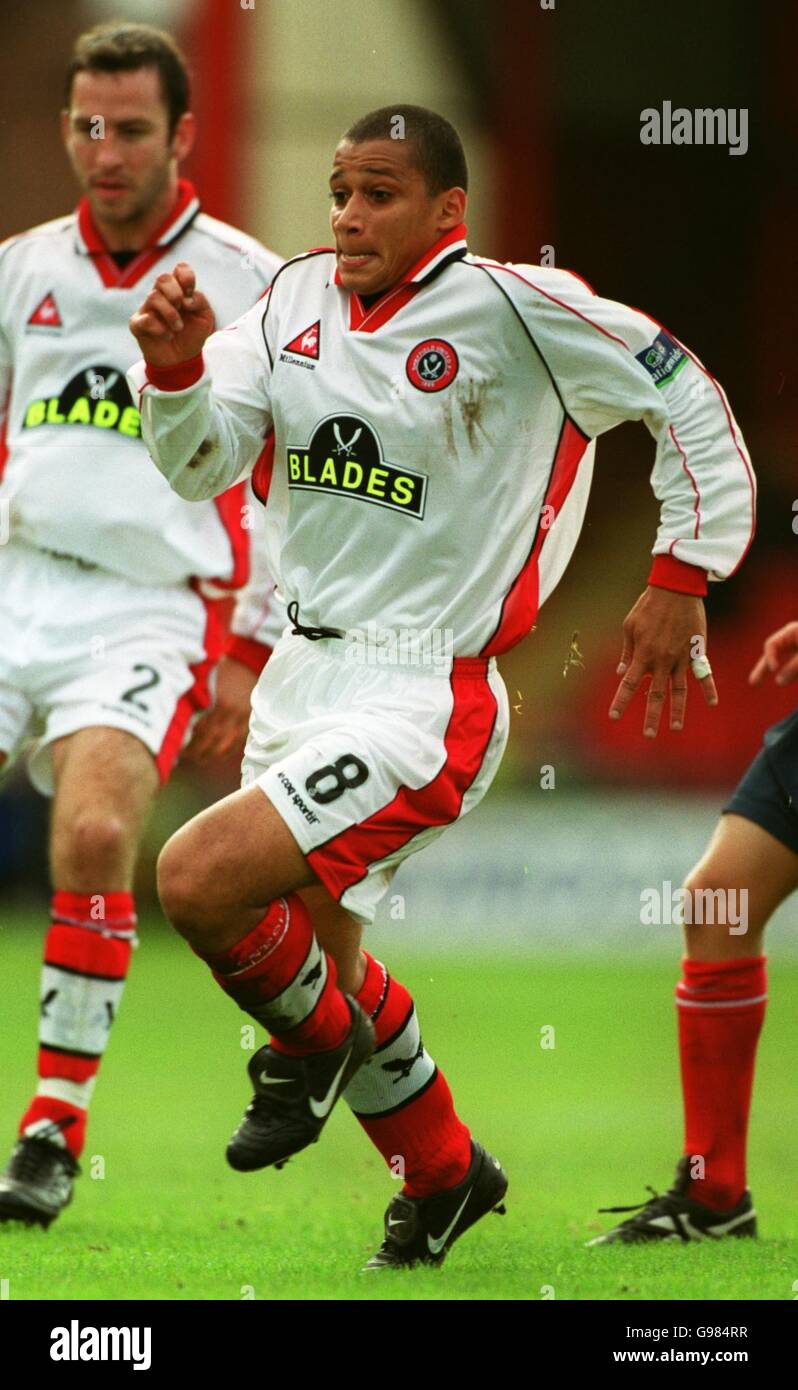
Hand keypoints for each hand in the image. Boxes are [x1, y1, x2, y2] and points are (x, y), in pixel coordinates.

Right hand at [129, 261, 214, 366]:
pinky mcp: (138, 324)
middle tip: (182, 308)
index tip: (191, 292)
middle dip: (175, 292)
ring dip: (170, 314)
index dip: (186, 276)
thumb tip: (187, 299)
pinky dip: (159, 328)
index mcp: (179, 290)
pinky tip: (166, 335)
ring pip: (153, 297)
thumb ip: (200, 301)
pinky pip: (144, 319)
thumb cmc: (192, 335)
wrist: (183, 360)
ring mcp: (148, 309)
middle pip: (163, 278)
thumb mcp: (205, 318)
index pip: (180, 269)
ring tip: (177, 328)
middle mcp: (162, 296)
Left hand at [183, 657, 257, 762]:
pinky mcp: (249, 720)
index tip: (178, 747)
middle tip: (185, 756)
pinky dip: (226, 751)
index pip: (201, 728)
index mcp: (219, 702)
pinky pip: (237, 741)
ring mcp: (242, 718)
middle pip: (212, 740)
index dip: (189, 740)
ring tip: (199, 759)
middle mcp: (230, 713)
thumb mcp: (207, 679)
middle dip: (197, 751)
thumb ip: (198, 697)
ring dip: (211, 754)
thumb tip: (181, 716)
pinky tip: (216, 754)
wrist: (248, 661)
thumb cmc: (224, 669)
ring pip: (225, 745)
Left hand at [609, 586, 717, 736]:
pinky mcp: (697, 651)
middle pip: (655, 694)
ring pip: (679, 690)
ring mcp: (681, 658)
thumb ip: (626, 652)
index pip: (628, 684)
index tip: (614, 716)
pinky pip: (704, 674)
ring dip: (678, 710)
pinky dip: (709, 688)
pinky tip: (712, 703)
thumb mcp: (629, 626)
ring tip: (676, 728)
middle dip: (652, 716)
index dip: (621, 701)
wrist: (676, 588)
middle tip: (649, 735)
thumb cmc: (648, 605)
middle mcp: (662, 660)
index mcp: (643, 654)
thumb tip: (620, 673)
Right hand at [749, 621, 797, 686]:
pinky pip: (794, 665)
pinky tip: (788, 679)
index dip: (769, 657)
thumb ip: (793, 668)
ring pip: (784, 661)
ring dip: (779, 672)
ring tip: (758, 681)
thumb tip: (779, 682)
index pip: (770, 645)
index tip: (773, 669)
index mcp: (791, 632)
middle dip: (762, 668)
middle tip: (752, 683)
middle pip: (772, 654)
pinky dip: (792, 673)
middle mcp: (792, 638)